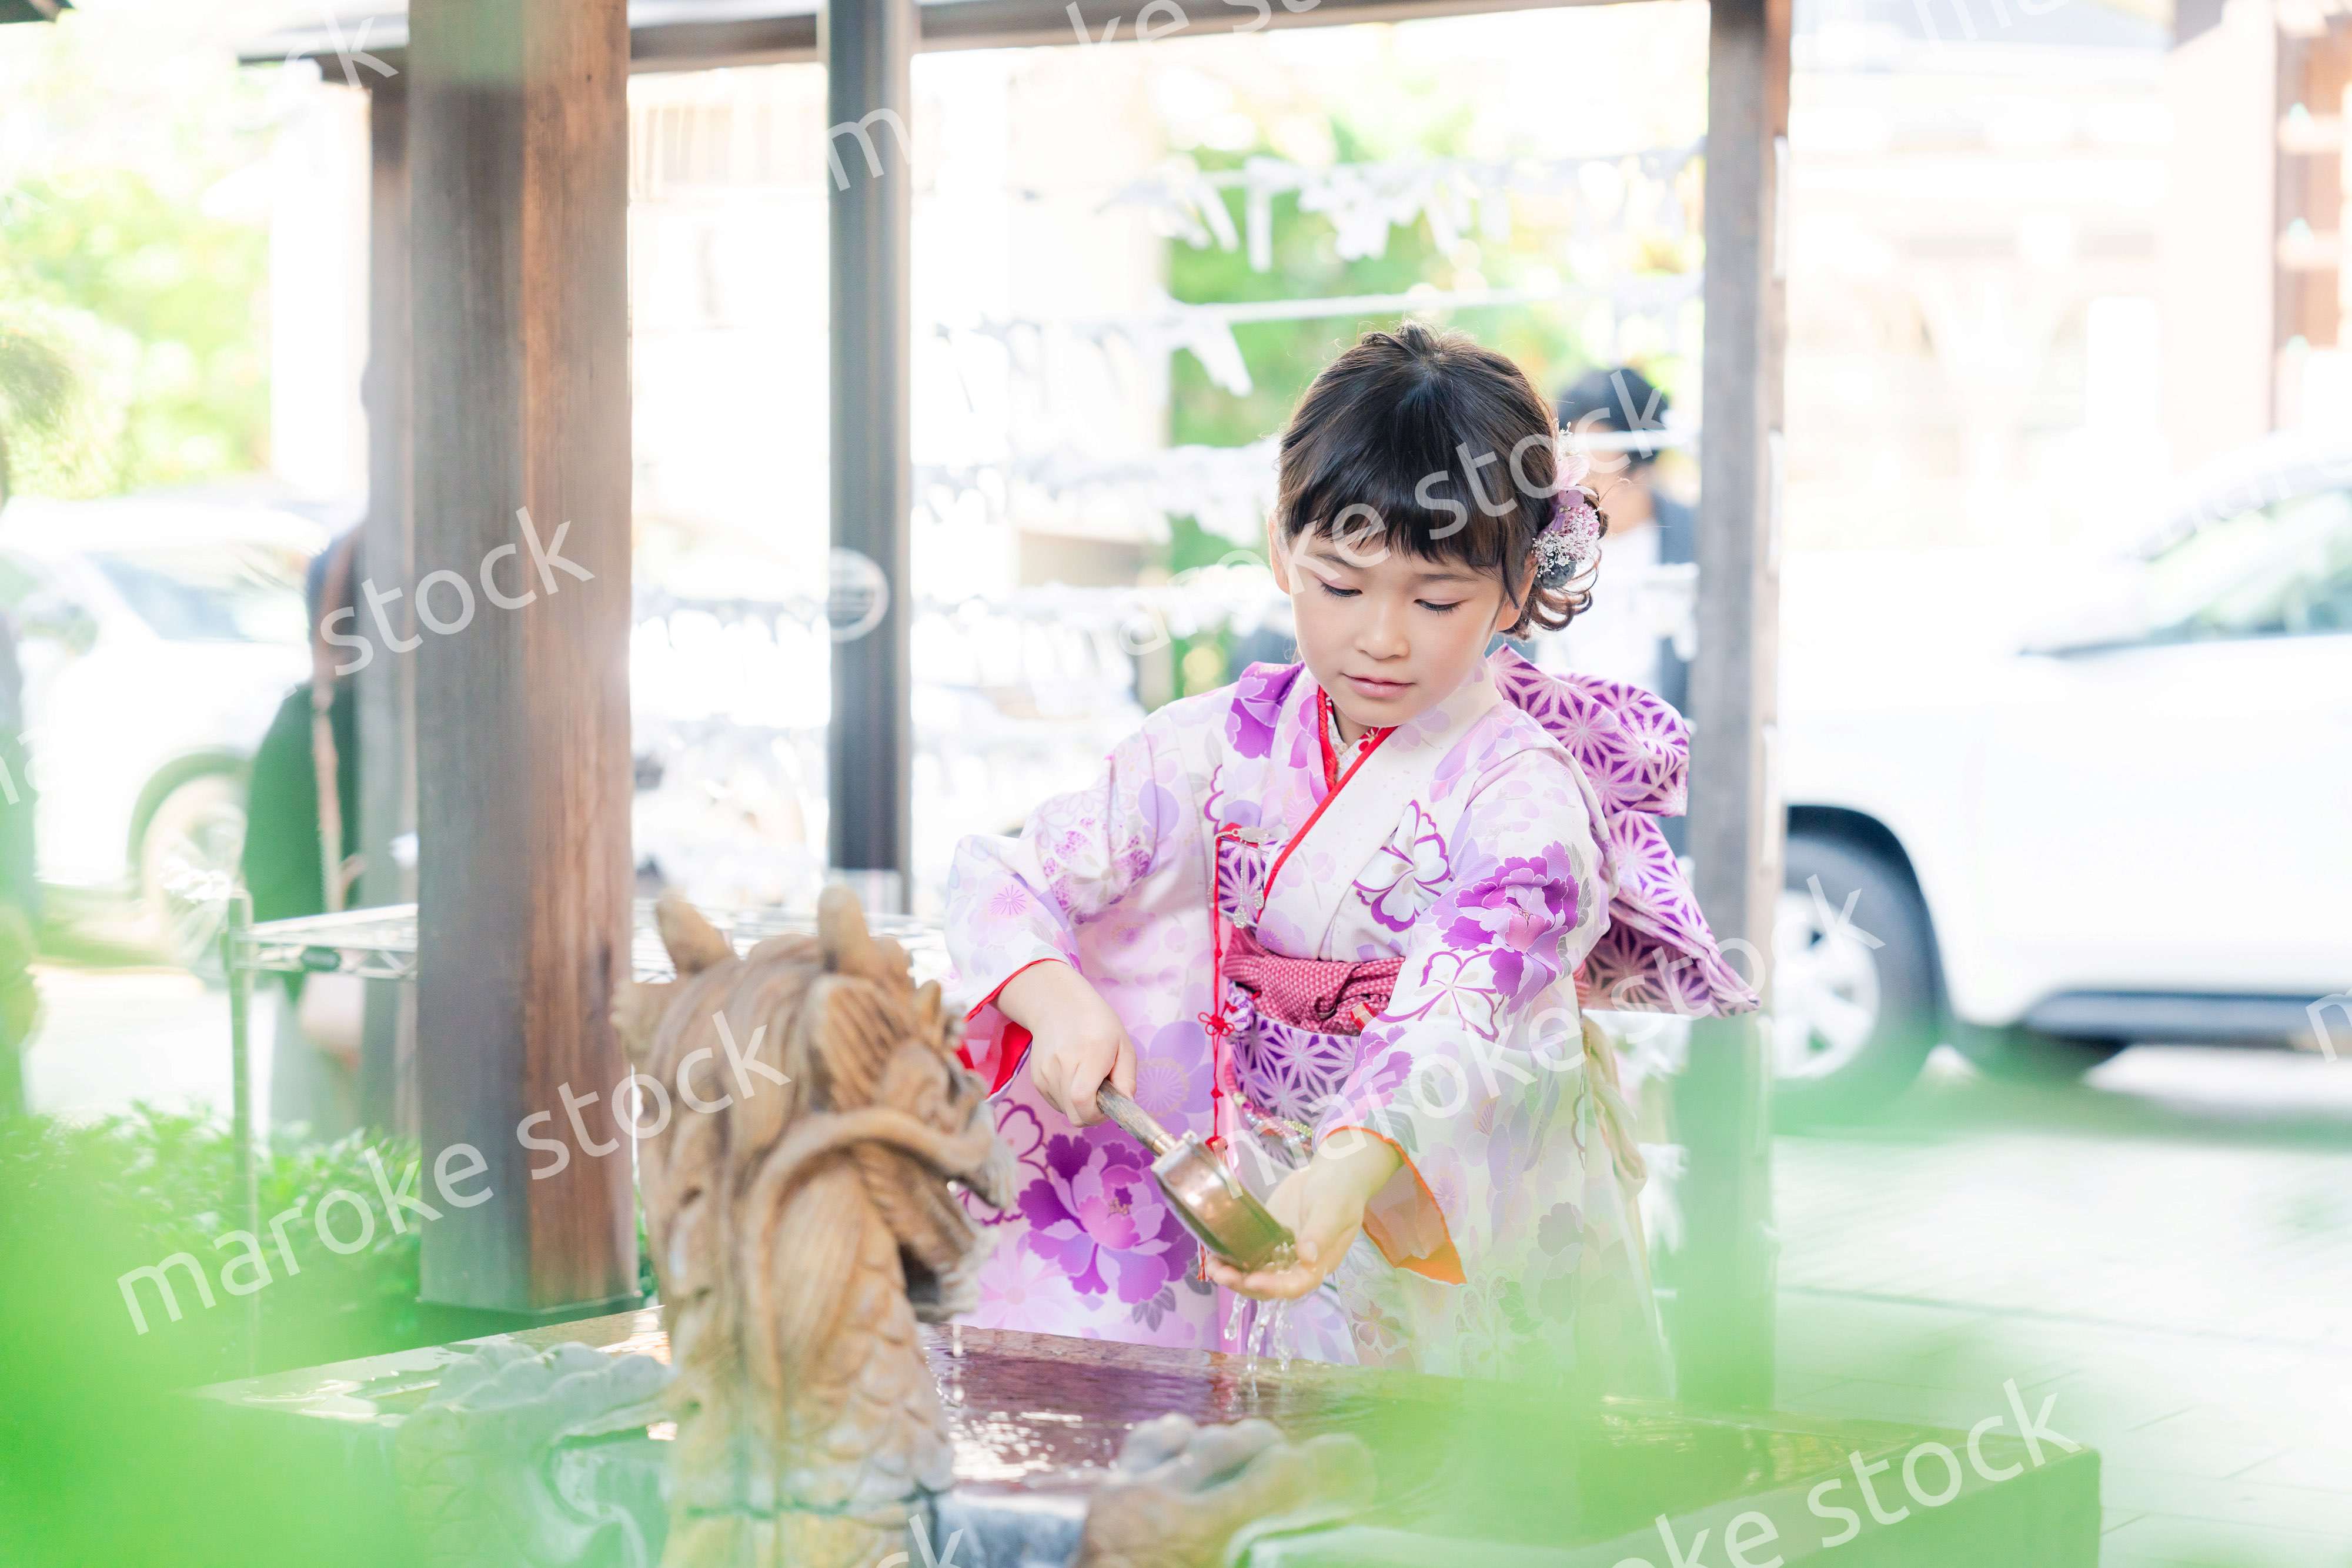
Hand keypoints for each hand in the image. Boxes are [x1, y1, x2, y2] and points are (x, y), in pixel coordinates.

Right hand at [996, 961, 1135, 1126]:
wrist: (1058, 1005)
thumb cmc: (1097, 1024)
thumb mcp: (1124, 1045)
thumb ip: (1127, 1079)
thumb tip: (1125, 1105)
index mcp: (1089, 1055)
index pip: (1083, 1101)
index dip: (1097, 1114)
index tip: (1108, 1105)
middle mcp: (1063, 1066)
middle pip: (1075, 1115)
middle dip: (1092, 1113)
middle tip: (1101, 1094)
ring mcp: (1046, 1074)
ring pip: (1066, 1111)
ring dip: (1080, 1104)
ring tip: (1086, 1078)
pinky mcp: (1037, 1079)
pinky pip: (1057, 1102)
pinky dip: (1068, 1098)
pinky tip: (1073, 1076)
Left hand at [1202, 1133, 1401, 1300]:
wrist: (1331, 1173)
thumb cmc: (1339, 1192)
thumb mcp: (1333, 1209)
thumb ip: (1320, 1232)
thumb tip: (1306, 1257)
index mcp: (1318, 1264)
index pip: (1295, 1285)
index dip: (1273, 1287)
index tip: (1252, 1280)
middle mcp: (1297, 1265)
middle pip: (1270, 1285)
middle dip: (1244, 1284)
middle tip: (1223, 1275)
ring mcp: (1281, 1252)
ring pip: (1255, 1273)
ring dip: (1234, 1275)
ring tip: (1213, 1267)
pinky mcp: (1267, 1238)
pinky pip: (1249, 1254)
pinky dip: (1232, 1258)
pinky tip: (1213, 1253)